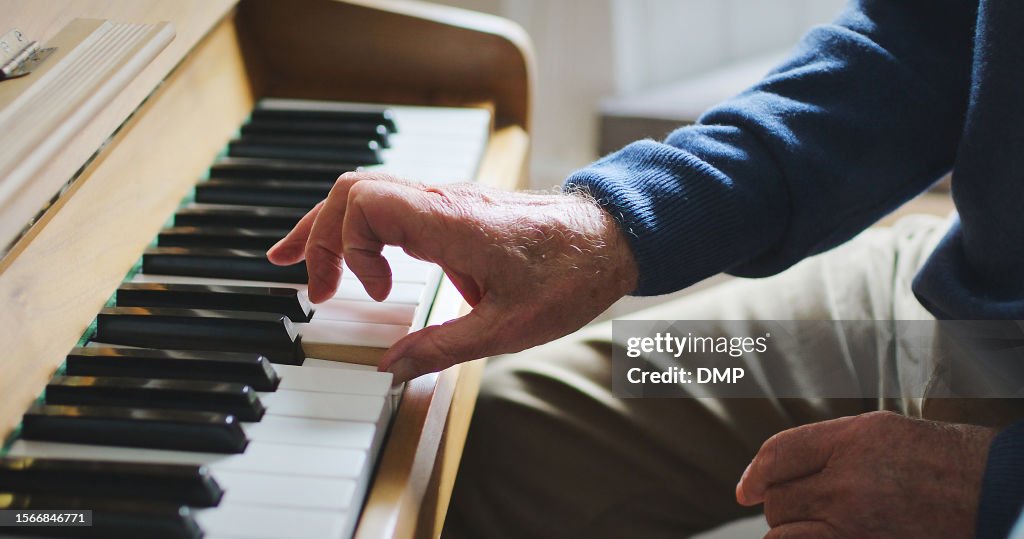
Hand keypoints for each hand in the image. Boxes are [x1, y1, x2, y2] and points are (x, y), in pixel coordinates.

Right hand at [266, 172, 638, 381]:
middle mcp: (442, 200)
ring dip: (334, 228)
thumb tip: (390, 369)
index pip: (361, 203)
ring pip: (369, 193)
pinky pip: (395, 204)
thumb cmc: (570, 275)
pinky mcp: (457, 208)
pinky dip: (366, 229)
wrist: (612, 238)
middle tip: (306, 286)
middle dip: (318, 237)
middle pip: (352, 192)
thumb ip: (440, 348)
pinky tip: (362, 260)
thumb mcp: (506, 328)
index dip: (346, 248)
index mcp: (448, 221)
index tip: (367, 295)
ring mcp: (448, 199)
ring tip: (304, 264)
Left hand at [735, 411, 996, 537]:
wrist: (995, 495)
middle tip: (807, 504)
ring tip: (815, 525)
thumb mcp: (882, 430)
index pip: (779, 454)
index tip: (747, 489)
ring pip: (785, 534)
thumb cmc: (942, 459)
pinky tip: (818, 536)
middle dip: (784, 503)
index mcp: (853, 441)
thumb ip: (828, 444)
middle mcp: (849, 483)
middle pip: (779, 500)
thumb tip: (775, 467)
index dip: (756, 473)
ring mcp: (856, 525)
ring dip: (791, 531)